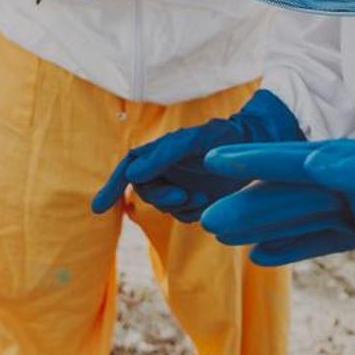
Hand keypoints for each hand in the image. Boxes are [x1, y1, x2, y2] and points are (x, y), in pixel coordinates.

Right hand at [91, 90, 301, 221]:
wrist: (257, 146)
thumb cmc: (224, 138)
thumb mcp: (194, 141)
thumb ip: (163, 155)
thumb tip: (132, 173)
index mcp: (158, 153)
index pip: (126, 171)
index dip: (110, 189)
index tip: (97, 209)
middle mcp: (164, 170)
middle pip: (145, 193)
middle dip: (160, 198)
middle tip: (184, 196)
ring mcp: (179, 186)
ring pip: (164, 208)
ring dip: (180, 206)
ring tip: (202, 196)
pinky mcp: (196, 201)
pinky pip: (183, 216)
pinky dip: (192, 214)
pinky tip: (207, 202)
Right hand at [199, 139, 354, 265]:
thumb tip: (320, 162)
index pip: (307, 161)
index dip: (260, 162)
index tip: (219, 161)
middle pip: (298, 193)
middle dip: (253, 204)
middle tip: (208, 220)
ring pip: (306, 217)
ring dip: (266, 225)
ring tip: (222, 235)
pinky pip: (329, 239)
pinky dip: (295, 246)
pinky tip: (263, 254)